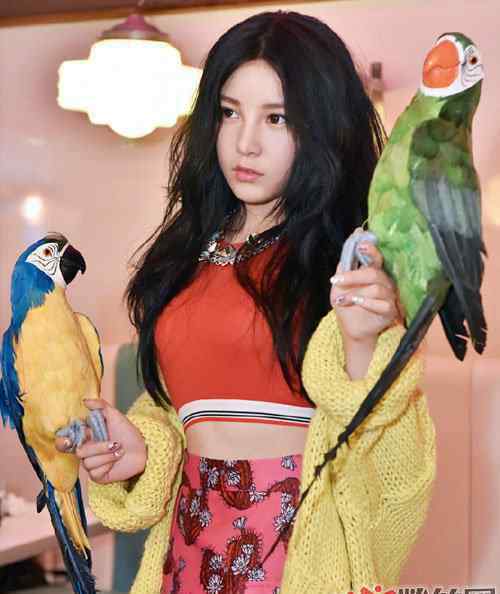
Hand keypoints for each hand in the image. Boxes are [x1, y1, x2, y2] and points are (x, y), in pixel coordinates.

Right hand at [54, 398, 146, 484]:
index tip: (69, 440)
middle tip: (114, 442)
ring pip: (88, 462)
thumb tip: (85, 401)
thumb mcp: (115, 416)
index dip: (63, 442)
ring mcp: (91, 464)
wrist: (142, 449)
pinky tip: (117, 460)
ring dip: (107, 454)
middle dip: (98, 447)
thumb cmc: (128, 432)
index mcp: (86, 437)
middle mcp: (86, 450)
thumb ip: (100, 406)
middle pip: (79, 451)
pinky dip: (108, 464)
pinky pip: (94, 472)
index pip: (65, 441)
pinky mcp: (97, 475)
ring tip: (120, 450)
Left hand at [329, 228, 405, 342]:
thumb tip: (344, 257)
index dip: (370, 248)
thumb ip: (342, 272)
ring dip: (355, 293)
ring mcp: (389, 296)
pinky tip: (357, 303)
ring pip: (376, 288)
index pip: (375, 257)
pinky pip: (383, 304)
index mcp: (373, 273)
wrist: (352, 329)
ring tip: (342, 300)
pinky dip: (367, 303)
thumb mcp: (339, 288)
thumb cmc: (348, 306)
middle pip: (373, 272)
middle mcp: (383, 282)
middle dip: (353, 276)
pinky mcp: (390, 310)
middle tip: (336, 280)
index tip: (360, 242)